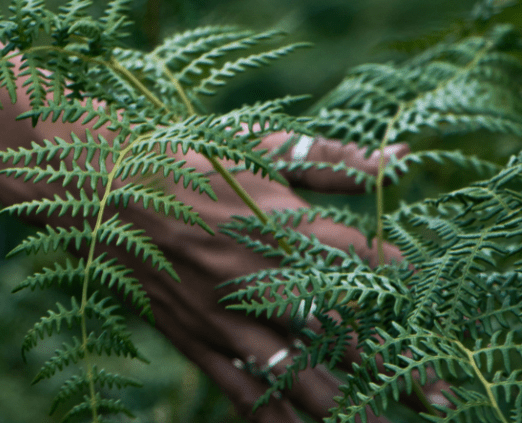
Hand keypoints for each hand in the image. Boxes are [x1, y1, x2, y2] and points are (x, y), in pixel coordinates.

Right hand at [102, 133, 443, 421]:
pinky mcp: (196, 340)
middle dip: (400, 371)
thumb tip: (399, 157)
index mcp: (278, 222)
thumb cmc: (186, 163)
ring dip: (353, 410)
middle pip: (345, 336)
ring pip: (300, 379)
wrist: (104, 189)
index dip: (404, 282)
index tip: (427, 300)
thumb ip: (330, 162)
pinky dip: (280, 420)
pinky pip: (245, 393)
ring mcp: (224, 317)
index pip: (365, 262)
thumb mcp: (257, 150)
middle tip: (443, 396)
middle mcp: (258, 277)